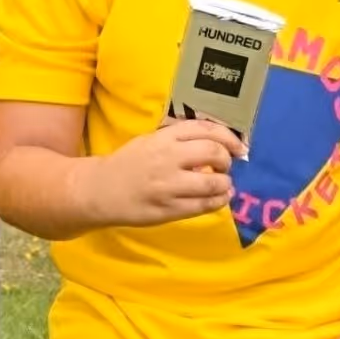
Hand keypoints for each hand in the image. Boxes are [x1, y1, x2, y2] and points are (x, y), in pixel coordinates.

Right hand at [96, 118, 235, 225]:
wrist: (100, 190)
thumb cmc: (128, 163)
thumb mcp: (150, 140)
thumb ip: (178, 138)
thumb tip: (216, 141)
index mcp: (163, 137)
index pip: (205, 129)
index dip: (229, 137)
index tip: (239, 147)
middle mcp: (167, 158)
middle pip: (213, 153)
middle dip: (227, 160)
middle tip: (225, 166)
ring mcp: (168, 185)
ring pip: (213, 183)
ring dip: (225, 184)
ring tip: (222, 185)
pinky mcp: (169, 209)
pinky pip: (204, 205)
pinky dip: (218, 201)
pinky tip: (219, 198)